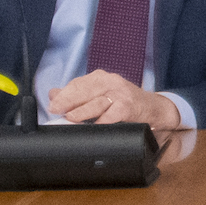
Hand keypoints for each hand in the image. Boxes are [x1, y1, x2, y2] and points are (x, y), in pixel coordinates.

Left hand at [45, 70, 182, 129]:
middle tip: (56, 110)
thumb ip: (76, 94)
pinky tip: (95, 126)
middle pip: (85, 90)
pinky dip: (103, 121)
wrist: (152, 108)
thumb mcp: (99, 95)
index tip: (53, 105)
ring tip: (71, 117)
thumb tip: (53, 94)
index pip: (78, 84)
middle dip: (69, 101)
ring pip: (98, 102)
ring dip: (83, 111)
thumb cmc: (123, 102)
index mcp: (100, 78)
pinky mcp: (129, 106)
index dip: (64, 95)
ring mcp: (120, 94)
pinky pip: (113, 114)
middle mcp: (110, 82)